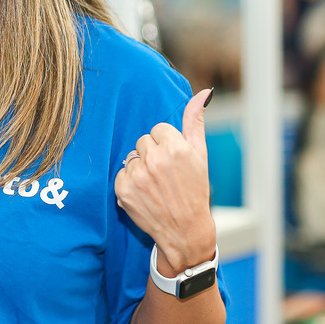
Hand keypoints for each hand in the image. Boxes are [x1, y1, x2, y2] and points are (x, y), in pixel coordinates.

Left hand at [115, 88, 215, 273]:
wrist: (185, 230)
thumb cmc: (195, 190)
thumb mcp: (201, 155)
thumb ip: (196, 122)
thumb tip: (204, 92)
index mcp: (176, 148)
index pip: (157, 129)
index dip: (166, 144)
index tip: (174, 160)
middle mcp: (156, 160)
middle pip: (142, 141)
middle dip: (152, 154)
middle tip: (165, 174)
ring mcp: (138, 176)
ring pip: (131, 157)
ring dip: (140, 168)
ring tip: (156, 184)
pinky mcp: (123, 190)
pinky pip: (120, 173)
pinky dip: (129, 182)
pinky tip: (144, 193)